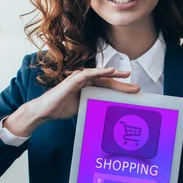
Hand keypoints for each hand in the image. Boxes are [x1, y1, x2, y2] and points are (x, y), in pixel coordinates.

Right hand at [4, 67, 139, 136]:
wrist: (45, 111)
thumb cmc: (61, 108)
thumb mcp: (82, 107)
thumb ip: (93, 104)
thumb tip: (107, 109)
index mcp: (88, 88)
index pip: (107, 87)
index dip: (120, 89)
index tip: (133, 92)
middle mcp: (85, 81)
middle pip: (107, 81)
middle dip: (122, 83)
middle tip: (137, 87)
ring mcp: (78, 79)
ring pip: (99, 75)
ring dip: (113, 74)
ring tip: (126, 74)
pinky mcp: (72, 80)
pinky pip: (87, 74)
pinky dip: (98, 72)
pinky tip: (109, 71)